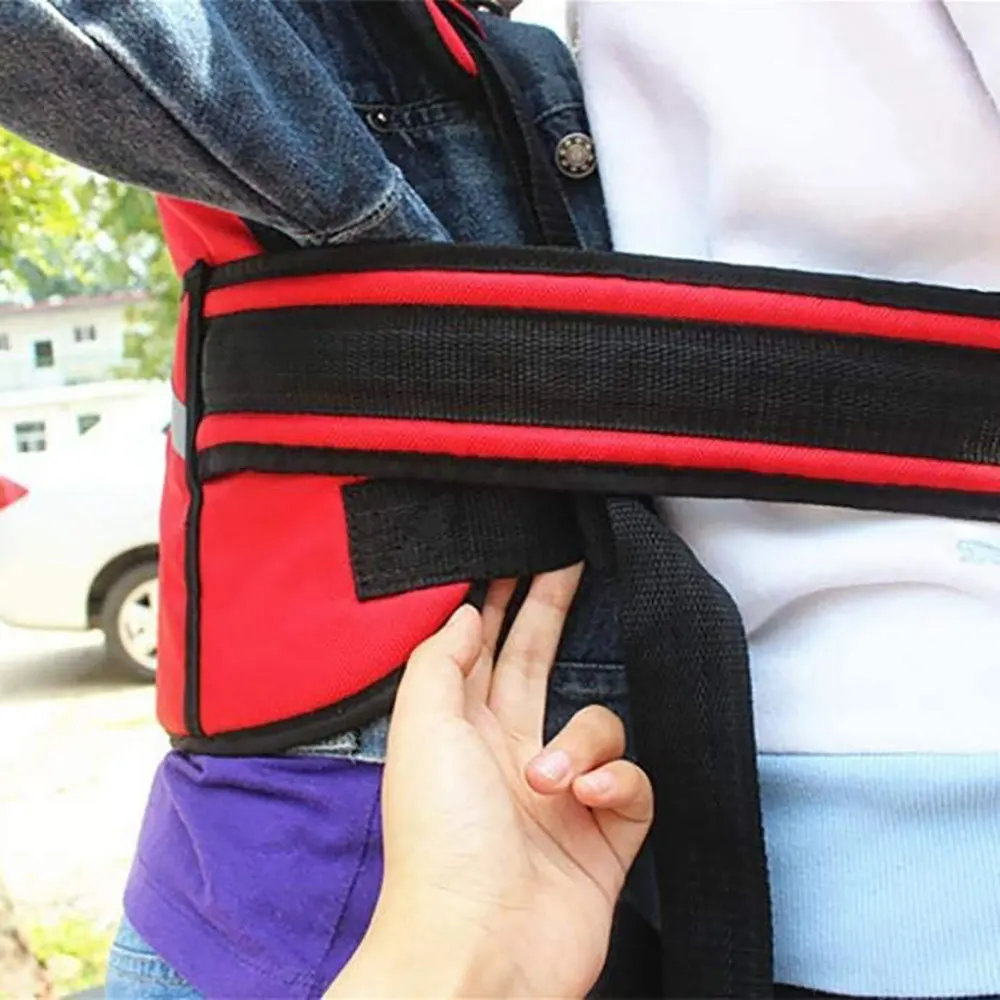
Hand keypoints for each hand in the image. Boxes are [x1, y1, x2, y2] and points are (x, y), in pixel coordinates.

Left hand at [330, 565, 652, 997]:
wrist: (480, 945)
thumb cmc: (441, 839)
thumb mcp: (422, 732)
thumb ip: (441, 662)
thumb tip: (466, 613)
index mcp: (464, 733)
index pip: (488, 651)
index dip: (503, 605)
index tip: (518, 559)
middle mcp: (511, 756)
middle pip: (540, 666)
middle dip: (553, 614)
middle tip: (570, 563)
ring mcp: (562, 797)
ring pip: (598, 726)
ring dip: (581, 740)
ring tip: (547, 779)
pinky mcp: (606, 835)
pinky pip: (634, 783)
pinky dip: (619, 781)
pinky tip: (590, 798)